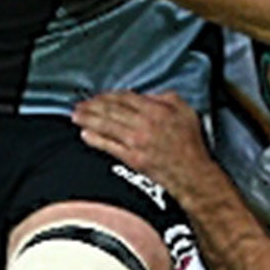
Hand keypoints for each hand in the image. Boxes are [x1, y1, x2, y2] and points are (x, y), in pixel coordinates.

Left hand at [73, 90, 215, 197]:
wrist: (192, 174)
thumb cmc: (191, 145)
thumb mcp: (187, 112)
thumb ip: (167, 98)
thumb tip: (148, 95)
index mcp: (157, 110)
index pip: (125, 97)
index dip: (109, 95)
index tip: (99, 96)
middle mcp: (144, 124)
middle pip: (111, 110)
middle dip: (92, 106)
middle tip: (81, 104)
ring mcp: (136, 142)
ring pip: (106, 126)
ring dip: (88, 120)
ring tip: (77, 116)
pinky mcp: (132, 158)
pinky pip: (109, 146)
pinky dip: (95, 139)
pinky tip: (86, 134)